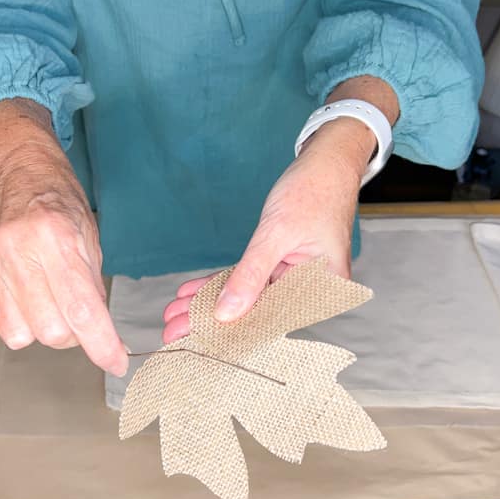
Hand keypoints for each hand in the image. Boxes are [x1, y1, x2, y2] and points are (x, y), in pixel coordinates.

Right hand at [0, 99, 127, 376]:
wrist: (18, 170)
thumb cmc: (60, 200)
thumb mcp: (89, 235)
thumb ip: (91, 284)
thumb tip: (99, 332)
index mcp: (55, 237)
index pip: (81, 309)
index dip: (102, 344)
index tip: (116, 362)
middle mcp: (18, 251)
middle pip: (50, 331)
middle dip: (73, 336)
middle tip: (80, 316)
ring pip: (21, 334)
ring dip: (44, 331)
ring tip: (52, 305)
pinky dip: (21, 321)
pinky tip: (30, 297)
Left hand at [163, 77, 397, 342]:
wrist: (328, 160)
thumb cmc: (314, 191)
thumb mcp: (276, 234)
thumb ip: (251, 276)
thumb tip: (227, 313)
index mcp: (321, 290)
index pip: (268, 319)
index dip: (228, 331)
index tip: (191, 338)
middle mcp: (309, 290)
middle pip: (254, 312)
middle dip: (210, 320)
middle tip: (171, 331)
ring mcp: (294, 277)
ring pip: (246, 296)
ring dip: (210, 303)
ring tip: (173, 314)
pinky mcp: (281, 263)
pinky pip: (248, 278)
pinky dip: (221, 283)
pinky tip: (191, 292)